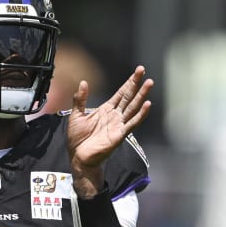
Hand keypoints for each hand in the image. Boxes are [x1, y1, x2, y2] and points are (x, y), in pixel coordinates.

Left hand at [67, 65, 152, 195]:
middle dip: (136, 83)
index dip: (129, 82)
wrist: (78, 157)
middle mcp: (115, 116)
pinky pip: (132, 123)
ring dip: (142, 95)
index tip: (138, 71)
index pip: (121, 93)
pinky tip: (147, 105)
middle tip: (143, 69)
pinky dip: (140, 114)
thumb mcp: (76, 115)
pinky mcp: (120, 134)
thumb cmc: (78, 139)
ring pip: (133, 107)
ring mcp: (119, 125)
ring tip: (149, 83)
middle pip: (129, 96)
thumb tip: (83, 82)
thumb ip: (80, 99)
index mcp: (106, 110)